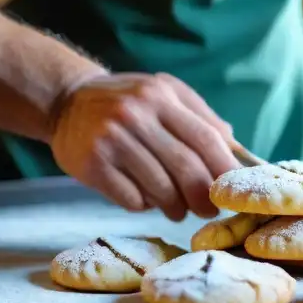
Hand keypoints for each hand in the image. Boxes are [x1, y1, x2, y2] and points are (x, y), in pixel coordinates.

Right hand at [50, 72, 238, 220]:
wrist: (66, 101)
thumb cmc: (125, 101)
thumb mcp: (163, 92)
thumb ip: (200, 116)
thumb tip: (236, 150)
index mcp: (161, 95)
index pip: (205, 137)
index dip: (224, 169)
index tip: (233, 190)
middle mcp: (136, 114)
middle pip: (185, 166)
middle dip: (203, 195)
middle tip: (209, 210)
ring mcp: (112, 139)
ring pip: (160, 187)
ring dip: (175, 207)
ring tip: (178, 210)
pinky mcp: (92, 164)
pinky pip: (131, 198)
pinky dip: (144, 205)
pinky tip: (144, 200)